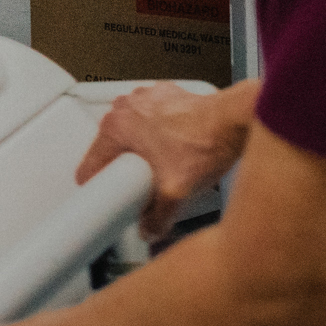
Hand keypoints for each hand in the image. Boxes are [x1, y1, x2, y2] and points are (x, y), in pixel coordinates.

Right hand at [79, 80, 258, 232]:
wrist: (235, 120)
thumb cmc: (206, 143)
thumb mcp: (175, 193)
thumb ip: (157, 220)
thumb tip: (149, 229)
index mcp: (117, 127)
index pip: (91, 164)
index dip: (99, 185)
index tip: (108, 193)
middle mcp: (126, 108)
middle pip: (111, 149)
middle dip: (124, 168)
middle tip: (143, 182)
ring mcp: (144, 99)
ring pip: (131, 133)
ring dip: (141, 149)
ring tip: (163, 165)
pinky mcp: (163, 96)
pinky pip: (151, 120)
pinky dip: (159, 134)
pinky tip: (176, 148)